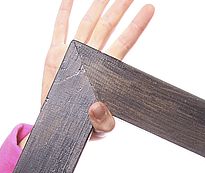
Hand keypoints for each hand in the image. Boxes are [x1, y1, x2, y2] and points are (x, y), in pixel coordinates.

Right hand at [22, 0, 154, 146]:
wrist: (58, 127)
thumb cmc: (83, 126)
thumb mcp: (98, 128)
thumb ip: (102, 121)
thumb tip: (97, 107)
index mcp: (103, 71)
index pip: (124, 42)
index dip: (136, 26)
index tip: (149, 9)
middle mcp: (89, 57)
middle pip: (108, 26)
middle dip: (119, 8)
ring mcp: (72, 53)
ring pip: (88, 23)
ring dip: (97, 5)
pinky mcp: (55, 55)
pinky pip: (60, 28)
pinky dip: (64, 11)